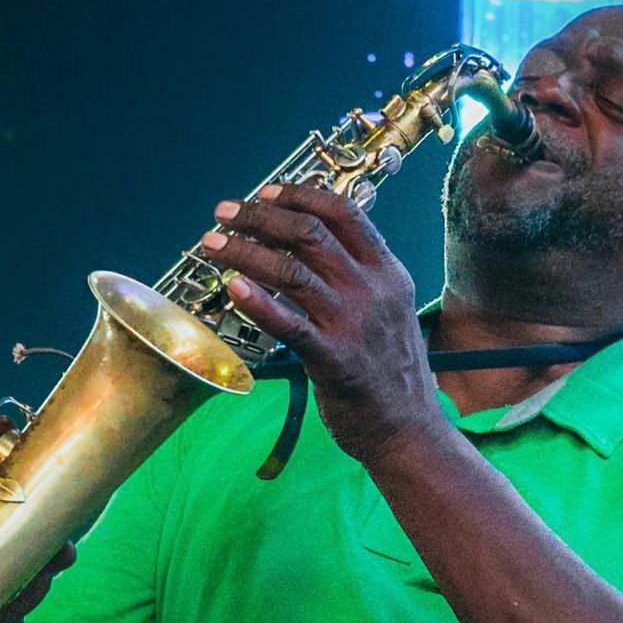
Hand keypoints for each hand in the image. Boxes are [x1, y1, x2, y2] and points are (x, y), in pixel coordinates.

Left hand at [203, 183, 444, 466]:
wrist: (409, 429)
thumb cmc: (392, 372)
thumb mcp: (390, 311)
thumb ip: (358, 278)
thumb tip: (310, 248)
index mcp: (387, 273)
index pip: (344, 214)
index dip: (300, 196)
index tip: (266, 192)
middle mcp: (372, 291)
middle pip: (309, 235)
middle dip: (260, 217)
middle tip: (225, 213)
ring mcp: (353, 324)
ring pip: (291, 272)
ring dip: (244, 252)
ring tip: (212, 244)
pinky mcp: (334, 361)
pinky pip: (289, 325)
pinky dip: (258, 303)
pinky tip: (232, 287)